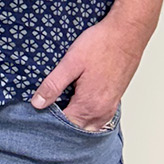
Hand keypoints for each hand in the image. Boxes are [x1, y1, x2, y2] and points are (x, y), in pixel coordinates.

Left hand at [29, 15, 146, 130]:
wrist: (126, 35)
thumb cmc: (100, 45)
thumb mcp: (70, 63)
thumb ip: (53, 85)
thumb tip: (37, 103)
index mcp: (88, 104)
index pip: (65, 125)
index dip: (49, 120)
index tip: (38, 112)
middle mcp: (102, 111)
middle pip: (78, 128)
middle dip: (62, 123)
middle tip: (46, 109)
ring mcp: (110, 106)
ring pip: (90, 125)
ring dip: (75, 120)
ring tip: (60, 106)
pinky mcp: (115, 99)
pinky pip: (99, 117)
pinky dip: (87, 116)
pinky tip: (77, 103)